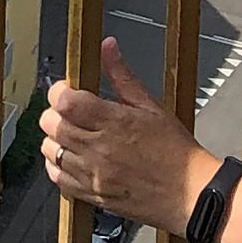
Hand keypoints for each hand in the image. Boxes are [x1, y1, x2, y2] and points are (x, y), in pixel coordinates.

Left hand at [41, 39, 217, 232]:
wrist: (191, 194)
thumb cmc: (176, 152)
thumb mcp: (152, 106)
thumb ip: (123, 75)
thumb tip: (108, 47)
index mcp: (114, 121)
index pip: (65, 101)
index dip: (59, 91)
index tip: (66, 90)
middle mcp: (99, 148)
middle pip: (52, 124)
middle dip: (55, 113)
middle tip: (68, 111)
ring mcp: (94, 174)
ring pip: (50, 150)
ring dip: (54, 139)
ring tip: (70, 134)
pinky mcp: (93, 195)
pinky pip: (58, 179)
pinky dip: (56, 166)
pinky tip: (70, 158)